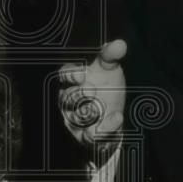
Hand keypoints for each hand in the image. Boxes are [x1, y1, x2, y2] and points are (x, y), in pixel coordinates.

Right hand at [58, 38, 126, 153]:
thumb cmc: (107, 88)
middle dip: (79, 94)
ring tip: (101, 107)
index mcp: (73, 82)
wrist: (115, 116)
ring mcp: (77, 120)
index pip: (64, 76)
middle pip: (67, 97)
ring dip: (90, 112)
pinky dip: (105, 128)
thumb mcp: (110, 70)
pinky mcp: (86, 137)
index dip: (70, 75)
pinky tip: (117, 118)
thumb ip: (111, 57)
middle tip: (91, 90)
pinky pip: (91, 135)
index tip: (82, 75)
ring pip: (76, 117)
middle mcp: (70, 101)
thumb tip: (119, 43)